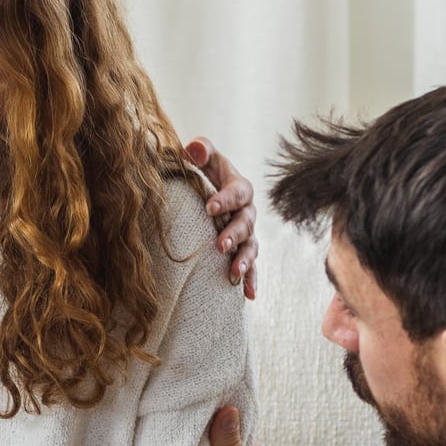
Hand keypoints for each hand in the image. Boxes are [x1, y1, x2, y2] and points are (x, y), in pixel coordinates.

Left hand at [186, 137, 259, 299]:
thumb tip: (193, 149)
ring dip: (245, 260)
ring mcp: (247, 233)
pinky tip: (249, 296)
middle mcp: (247, 211)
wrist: (206, 189)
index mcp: (238, 186)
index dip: (226, 199)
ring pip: (251, 246)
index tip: (210, 207)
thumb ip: (200, 150)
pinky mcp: (242, 251)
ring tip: (234, 273)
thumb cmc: (202, 171)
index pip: (237, 191)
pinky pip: (251, 267)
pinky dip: (251, 280)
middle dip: (235, 234)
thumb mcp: (201, 156)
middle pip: (246, 222)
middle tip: (220, 245)